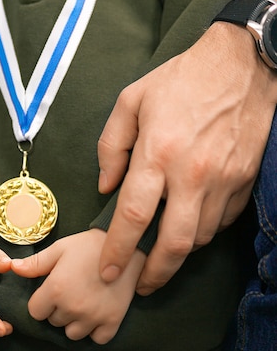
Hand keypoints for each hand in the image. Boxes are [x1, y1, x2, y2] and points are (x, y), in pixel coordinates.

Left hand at [12, 229, 145, 343]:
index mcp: (56, 289)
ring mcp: (94, 317)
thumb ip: (35, 263)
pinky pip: (97, 339)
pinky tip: (95, 314)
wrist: (126, 246)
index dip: (40, 302)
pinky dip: (95, 331)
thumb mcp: (59, 249)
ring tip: (81, 303)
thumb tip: (13, 268)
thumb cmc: (88, 245)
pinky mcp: (113, 321)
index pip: (35, 312)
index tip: (50, 292)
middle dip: (57, 310)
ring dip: (73, 323)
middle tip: (69, 293)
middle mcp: (73, 307)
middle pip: (53, 322)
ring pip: (72, 334)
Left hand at [97, 23, 276, 294]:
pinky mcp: (246, 179)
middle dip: (155, 273)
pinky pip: (223, 220)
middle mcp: (193, 173)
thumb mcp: (129, 102)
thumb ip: (110, 147)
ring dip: (179, 254)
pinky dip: (204, 232)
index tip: (107, 271)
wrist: (242, 64)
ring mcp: (225, 179)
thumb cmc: (178, 80)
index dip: (118, 249)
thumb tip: (105, 188)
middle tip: (139, 286)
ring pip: (202, 236)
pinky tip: (189, 228)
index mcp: (157, 153)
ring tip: (160, 257)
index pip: (134, 215)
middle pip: (174, 242)